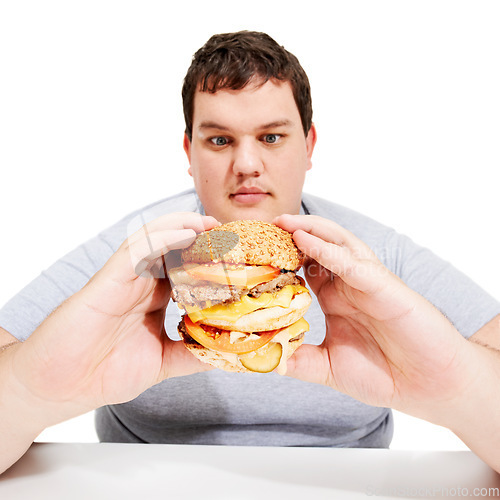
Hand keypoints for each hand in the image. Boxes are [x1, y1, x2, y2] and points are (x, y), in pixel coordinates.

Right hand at [10, 212, 218, 422]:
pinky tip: (184, 234)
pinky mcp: (108, 281)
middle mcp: (141, 284)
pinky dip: (161, 238)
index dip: (211, 261)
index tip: (238, 257)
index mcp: (153, 300)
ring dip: (183, 227)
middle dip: (202, 237)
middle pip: (174, 249)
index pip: (186, 270)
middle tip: (230, 232)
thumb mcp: (160, 363)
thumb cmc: (103, 373)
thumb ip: (190, 355)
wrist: (59, 387)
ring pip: (155, 240)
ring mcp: (125, 280)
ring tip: (209, 223)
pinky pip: (135, 251)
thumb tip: (227, 354)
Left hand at [274, 214, 470, 419]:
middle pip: (316, 248)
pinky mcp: (384, 287)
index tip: (249, 253)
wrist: (432, 387)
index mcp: (335, 298)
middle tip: (260, 227)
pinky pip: (353, 264)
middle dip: (289, 234)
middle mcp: (348, 284)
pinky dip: (329, 250)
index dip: (277, 258)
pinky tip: (306, 241)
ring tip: (282, 222)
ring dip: (309, 230)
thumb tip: (267, 361)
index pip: (301, 268)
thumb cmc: (386, 374)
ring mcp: (366, 282)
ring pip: (336, 244)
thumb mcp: (330, 368)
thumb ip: (301, 360)